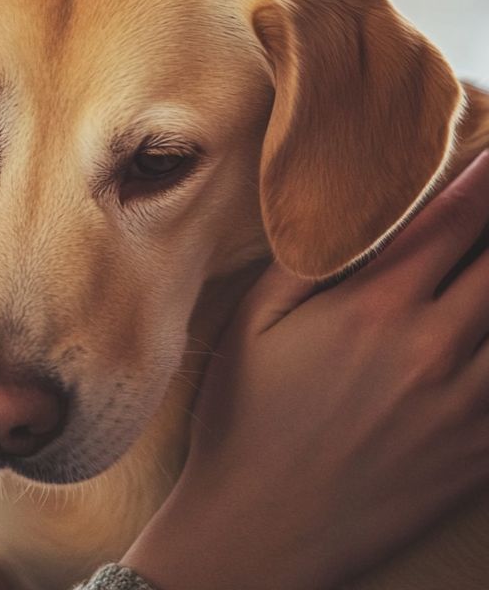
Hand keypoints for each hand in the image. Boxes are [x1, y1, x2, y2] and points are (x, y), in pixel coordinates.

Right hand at [123, 151, 488, 589]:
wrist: (260, 530)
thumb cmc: (244, 420)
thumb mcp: (252, 326)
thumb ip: (306, 261)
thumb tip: (343, 207)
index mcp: (372, 309)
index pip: (453, 220)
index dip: (486, 177)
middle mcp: (431, 349)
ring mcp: (465, 407)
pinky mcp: (479, 456)